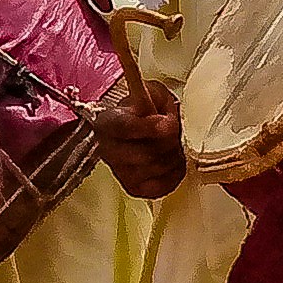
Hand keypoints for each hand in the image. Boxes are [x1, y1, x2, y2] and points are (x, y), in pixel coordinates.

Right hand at [91, 78, 186, 200]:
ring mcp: (120, 172)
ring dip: (172, 156)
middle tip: (173, 132)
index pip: (124, 127)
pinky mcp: (135, 188)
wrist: (144, 130)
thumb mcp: (153, 94)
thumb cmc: (148, 112)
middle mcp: (108, 150)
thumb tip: (162, 116)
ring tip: (172, 145)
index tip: (168, 122)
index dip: (149, 126)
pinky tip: (172, 161)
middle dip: (167, 142)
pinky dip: (174, 173)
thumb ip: (156, 98)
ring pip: (156, 169)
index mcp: (108, 122)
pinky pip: (162, 185)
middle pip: (144, 153)